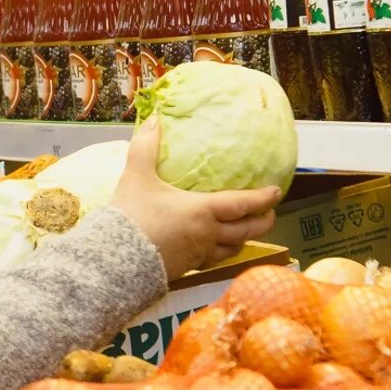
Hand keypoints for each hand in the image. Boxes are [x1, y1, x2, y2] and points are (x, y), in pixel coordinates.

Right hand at [107, 121, 281, 279]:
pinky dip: (220, 253)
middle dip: (263, 222)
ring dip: (243, 239)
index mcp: (202, 211)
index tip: (277, 192)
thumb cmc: (130, 216)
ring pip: (231, 249)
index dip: (263, 198)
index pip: (243, 204)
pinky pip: (211, 261)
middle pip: (246, 231)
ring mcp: (198, 255)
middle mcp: (207, 235)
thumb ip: (146, 146)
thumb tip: (154, 120)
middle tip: (270, 214)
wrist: (113, 259)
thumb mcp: (136, 176)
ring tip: (245, 231)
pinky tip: (213, 248)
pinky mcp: (185, 269)